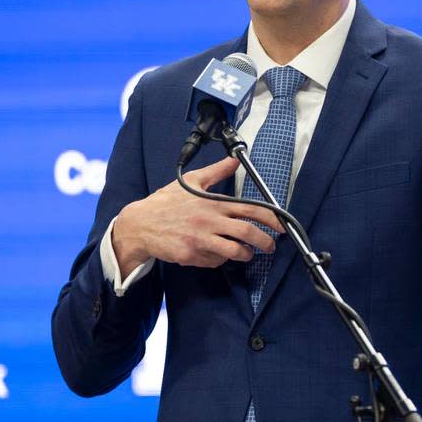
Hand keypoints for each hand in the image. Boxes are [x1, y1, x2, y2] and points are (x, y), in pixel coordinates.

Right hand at [112, 157, 285, 271]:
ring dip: (245, 254)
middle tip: (270, 246)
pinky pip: (214, 261)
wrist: (141, 224)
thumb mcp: (192, 181)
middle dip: (264, 241)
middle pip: (247, 233)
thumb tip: (234, 159)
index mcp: (213, 202)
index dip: (270, 218)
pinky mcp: (191, 255)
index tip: (281, 226)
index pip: (250, 209)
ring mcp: (200, 240)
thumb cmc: (166, 202)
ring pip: (234, 251)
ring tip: (246, 253)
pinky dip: (220, 259)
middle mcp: (209, 221)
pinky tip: (215, 252)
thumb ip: (216, 171)